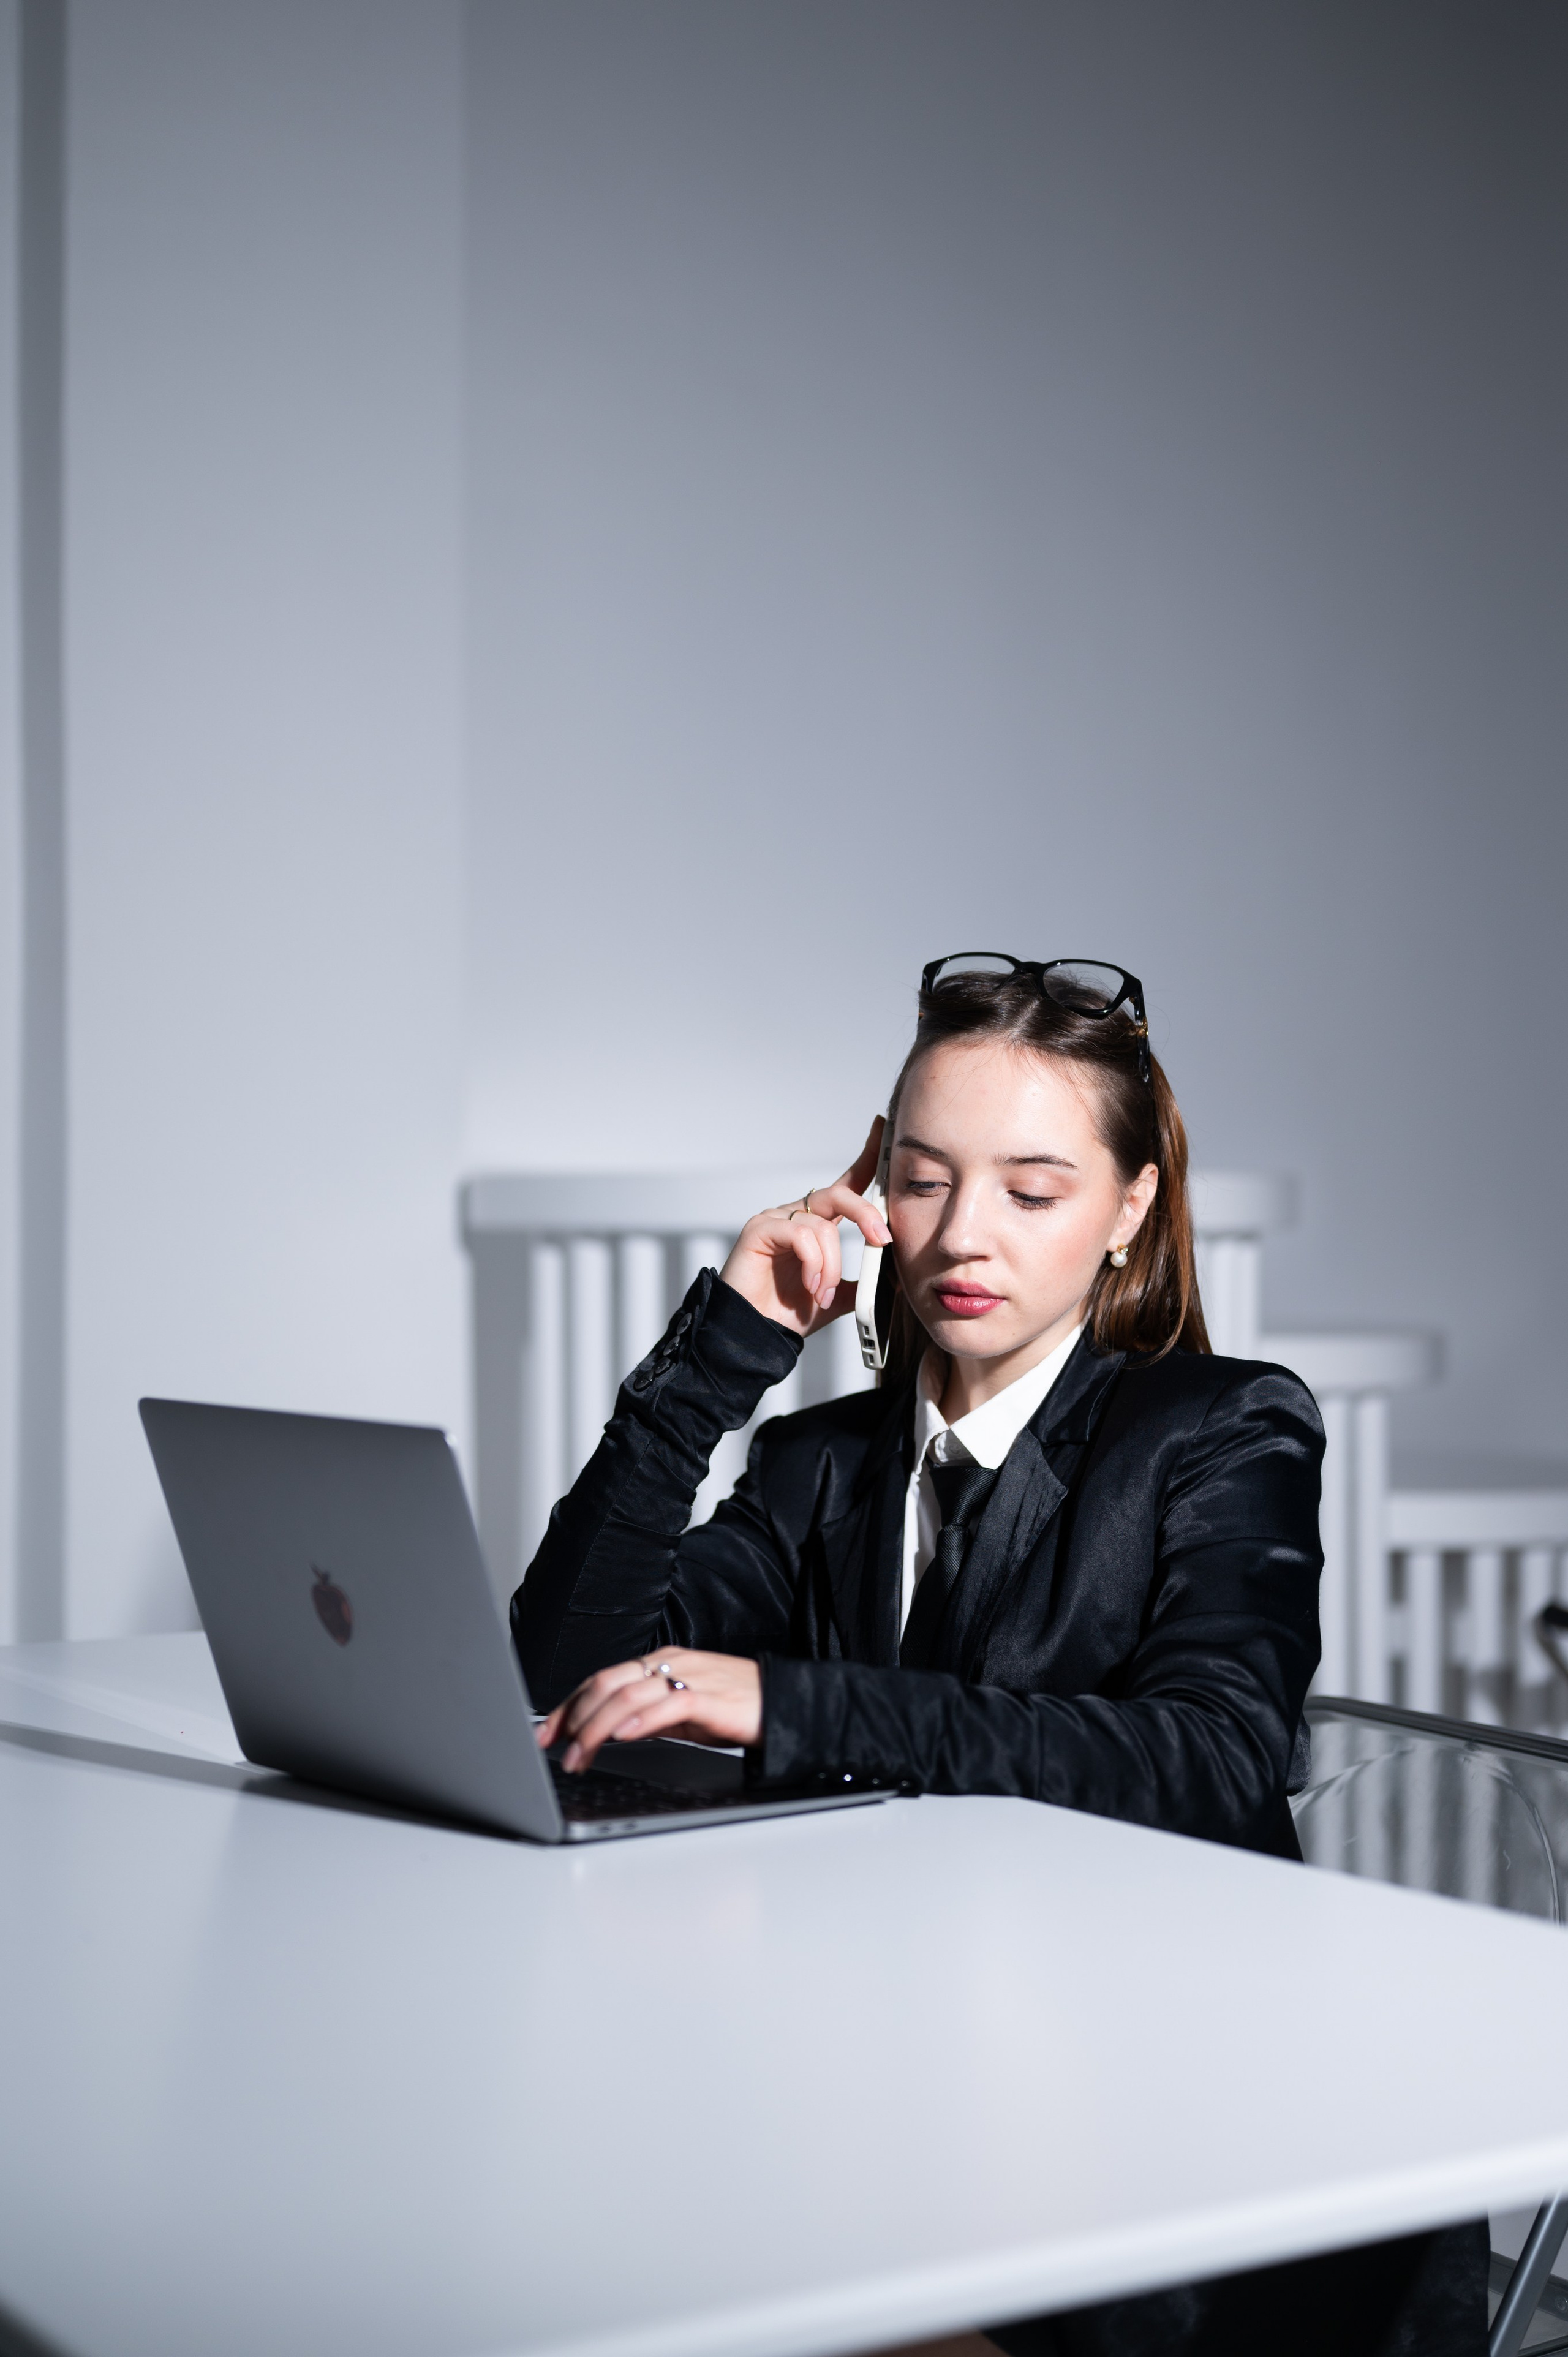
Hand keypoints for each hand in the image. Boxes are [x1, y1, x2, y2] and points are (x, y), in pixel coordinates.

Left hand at [537, 1650, 762, 1772]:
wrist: (786, 1704)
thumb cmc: (737, 1708)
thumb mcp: (683, 1713)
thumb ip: (648, 1717)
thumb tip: (611, 1732)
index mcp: (662, 1663)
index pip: (603, 1679)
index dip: (570, 1705)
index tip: (548, 1732)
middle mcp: (671, 1664)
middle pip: (607, 1683)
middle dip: (574, 1717)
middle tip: (555, 1748)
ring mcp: (690, 1677)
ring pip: (629, 1695)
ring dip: (596, 1728)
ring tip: (580, 1754)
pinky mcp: (711, 1698)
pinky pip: (668, 1705)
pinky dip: (640, 1721)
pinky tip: (623, 1736)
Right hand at [718, 1118, 891, 1337]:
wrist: (754, 1335)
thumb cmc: (787, 1313)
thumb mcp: (837, 1295)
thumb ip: (862, 1281)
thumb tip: (894, 1275)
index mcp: (818, 1224)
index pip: (847, 1183)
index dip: (867, 1157)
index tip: (883, 1130)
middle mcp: (797, 1215)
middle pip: (840, 1194)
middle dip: (867, 1215)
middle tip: (883, 1241)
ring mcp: (776, 1219)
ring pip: (822, 1224)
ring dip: (831, 1264)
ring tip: (822, 1292)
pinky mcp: (758, 1229)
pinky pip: (800, 1234)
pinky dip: (813, 1263)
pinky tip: (810, 1285)